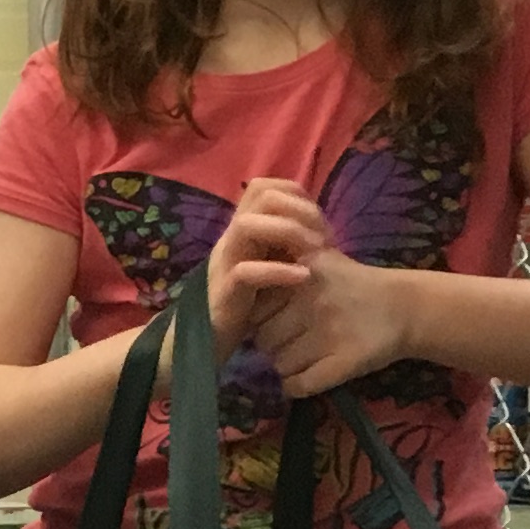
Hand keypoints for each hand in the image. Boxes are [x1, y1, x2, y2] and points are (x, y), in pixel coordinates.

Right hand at [204, 177, 326, 344]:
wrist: (206, 342)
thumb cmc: (245, 305)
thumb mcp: (269, 266)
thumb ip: (285, 245)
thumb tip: (319, 229)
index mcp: (243, 230)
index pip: (265, 186)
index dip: (296, 194)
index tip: (319, 224)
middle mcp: (232, 239)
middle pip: (260, 195)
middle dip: (299, 210)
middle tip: (323, 239)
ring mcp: (225, 262)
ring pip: (247, 225)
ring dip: (289, 232)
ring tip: (316, 252)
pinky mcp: (224, 292)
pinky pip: (246, 271)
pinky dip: (279, 271)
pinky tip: (302, 277)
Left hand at [245, 251, 420, 399]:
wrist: (405, 306)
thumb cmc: (354, 284)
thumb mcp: (319, 260)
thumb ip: (284, 262)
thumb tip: (243, 275)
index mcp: (302, 277)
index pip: (255, 310)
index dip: (261, 318)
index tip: (276, 319)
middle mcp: (311, 305)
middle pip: (263, 340)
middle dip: (272, 344)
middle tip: (292, 341)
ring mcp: (327, 335)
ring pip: (278, 364)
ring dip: (286, 365)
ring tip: (305, 355)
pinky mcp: (343, 363)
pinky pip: (297, 385)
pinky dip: (296, 386)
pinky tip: (307, 376)